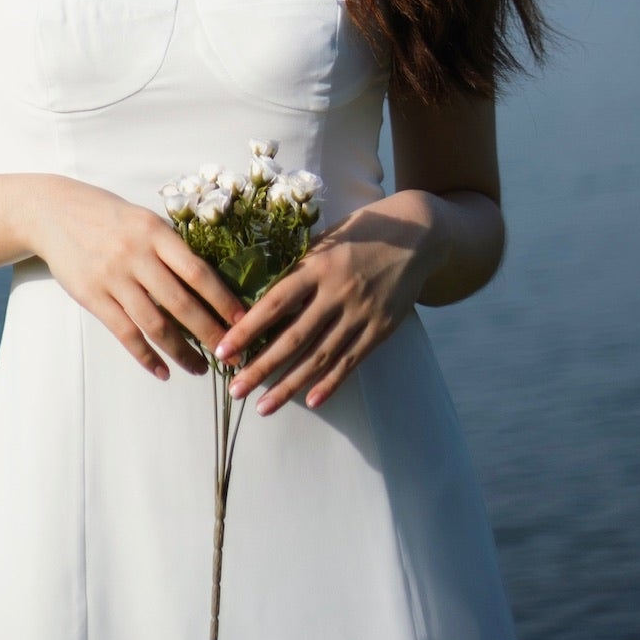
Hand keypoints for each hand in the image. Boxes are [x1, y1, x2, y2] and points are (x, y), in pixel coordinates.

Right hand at [27, 177, 245, 380]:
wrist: (54, 212)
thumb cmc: (108, 216)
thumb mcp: (144, 219)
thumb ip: (171, 248)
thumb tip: (208, 284)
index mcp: (155, 232)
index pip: (198, 271)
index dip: (222, 299)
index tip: (244, 320)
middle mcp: (136, 255)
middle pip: (181, 302)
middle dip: (210, 332)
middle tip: (232, 354)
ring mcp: (113, 278)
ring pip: (154, 324)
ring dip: (181, 352)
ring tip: (200, 368)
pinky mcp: (92, 297)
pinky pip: (124, 333)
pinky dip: (146, 356)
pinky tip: (162, 371)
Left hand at [212, 198, 439, 414]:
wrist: (416, 235)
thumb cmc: (362, 232)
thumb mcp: (326, 240)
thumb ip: (299, 268)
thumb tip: (262, 298)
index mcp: (318, 265)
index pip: (275, 302)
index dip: (248, 328)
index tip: (223, 349)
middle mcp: (337, 292)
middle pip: (293, 338)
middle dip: (261, 367)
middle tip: (234, 390)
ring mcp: (361, 313)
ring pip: (320, 357)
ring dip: (288, 385)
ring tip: (263, 407)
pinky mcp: (380, 329)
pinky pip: (351, 362)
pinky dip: (330, 384)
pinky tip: (309, 402)